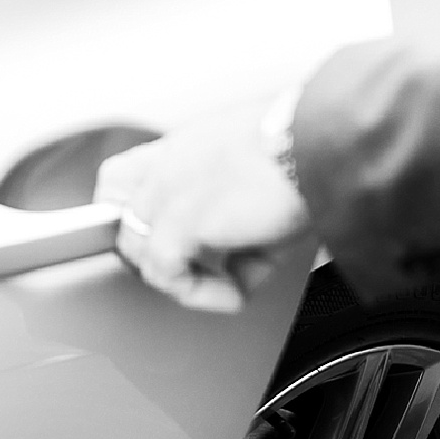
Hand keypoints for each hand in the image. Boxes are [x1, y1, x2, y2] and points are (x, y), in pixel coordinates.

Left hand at [94, 98, 311, 312]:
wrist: (319, 145)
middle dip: (162, 257)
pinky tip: (235, 290)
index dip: (135, 218)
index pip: (119, 180)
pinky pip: (166, 274)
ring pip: (142, 255)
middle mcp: (166, 166)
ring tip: (232, 281)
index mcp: (182, 148)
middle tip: (206, 271)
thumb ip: (231, 218)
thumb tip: (236, 266)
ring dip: (187, 279)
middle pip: (124, 224)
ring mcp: (166, 192)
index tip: (173, 244)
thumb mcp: (258, 180)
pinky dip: (202, 293)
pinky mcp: (179, 222)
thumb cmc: (304, 154)